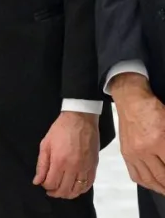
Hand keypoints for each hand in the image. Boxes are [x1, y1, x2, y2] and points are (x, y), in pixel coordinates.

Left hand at [33, 111, 98, 198]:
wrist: (80, 119)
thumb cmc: (61, 130)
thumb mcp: (45, 144)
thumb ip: (41, 165)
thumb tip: (37, 181)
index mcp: (59, 161)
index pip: (51, 183)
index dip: (45, 186)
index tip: (43, 183)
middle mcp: (73, 167)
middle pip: (64, 190)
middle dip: (55, 193)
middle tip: (50, 191)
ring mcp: (85, 168)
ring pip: (77, 190)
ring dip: (68, 194)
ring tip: (61, 191)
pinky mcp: (94, 166)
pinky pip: (88, 184)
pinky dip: (81, 190)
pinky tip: (74, 188)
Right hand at [110, 73, 164, 194]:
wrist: (131, 99)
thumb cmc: (154, 109)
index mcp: (159, 141)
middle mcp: (144, 150)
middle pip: (162, 177)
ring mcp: (133, 153)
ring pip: (149, 180)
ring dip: (161, 188)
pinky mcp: (126, 153)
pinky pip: (135, 175)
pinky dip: (146, 183)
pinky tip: (153, 184)